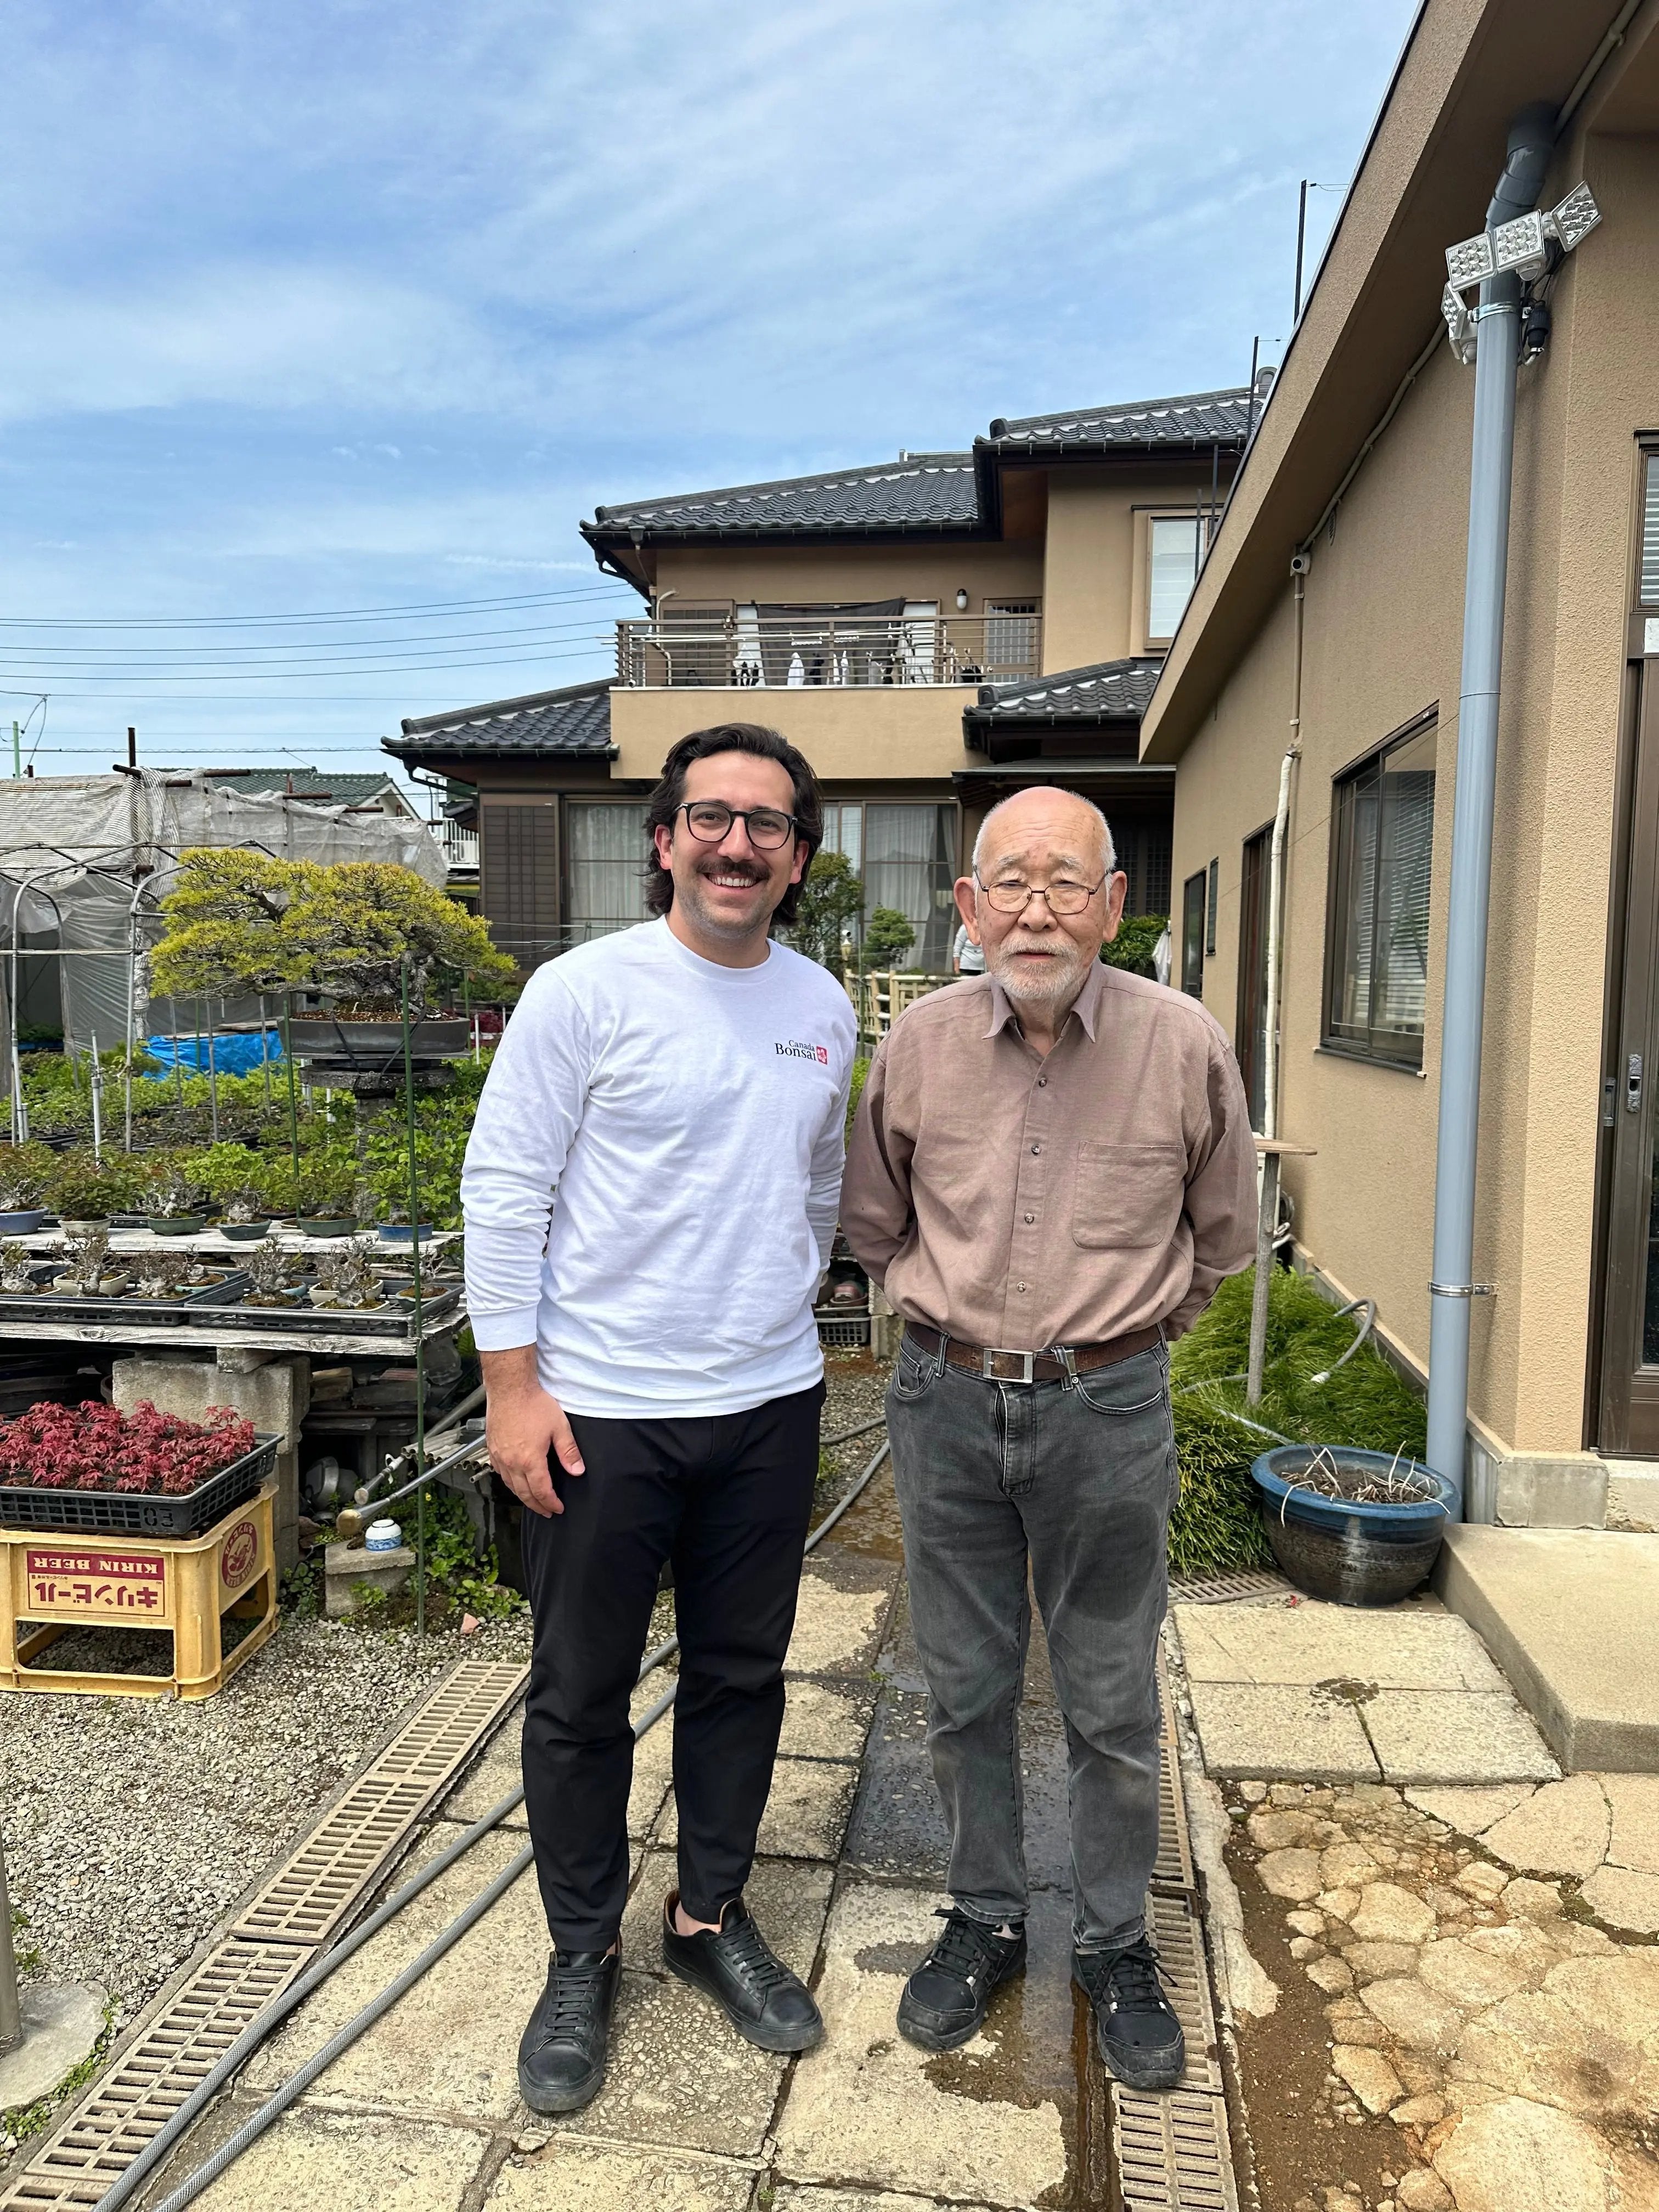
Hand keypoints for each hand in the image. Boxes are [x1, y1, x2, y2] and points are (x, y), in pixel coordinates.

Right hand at [481, 1347, 583, 1518]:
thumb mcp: (559, 1427)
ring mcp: (499, 1456)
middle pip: (524, 1494)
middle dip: (537, 1506)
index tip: (558, 1508)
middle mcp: (511, 1462)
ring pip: (510, 1485)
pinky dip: (509, 1482)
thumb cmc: (533, 1403)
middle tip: (546, 1511)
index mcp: (530, 1460)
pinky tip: (514, 1481)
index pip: (541, 1491)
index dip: (551, 1503)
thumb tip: (577, 1471)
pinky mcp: (492, 1448)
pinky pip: (499, 1473)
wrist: (510, 1387)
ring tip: (532, 1501)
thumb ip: (569, 1452)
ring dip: (522, 1496)